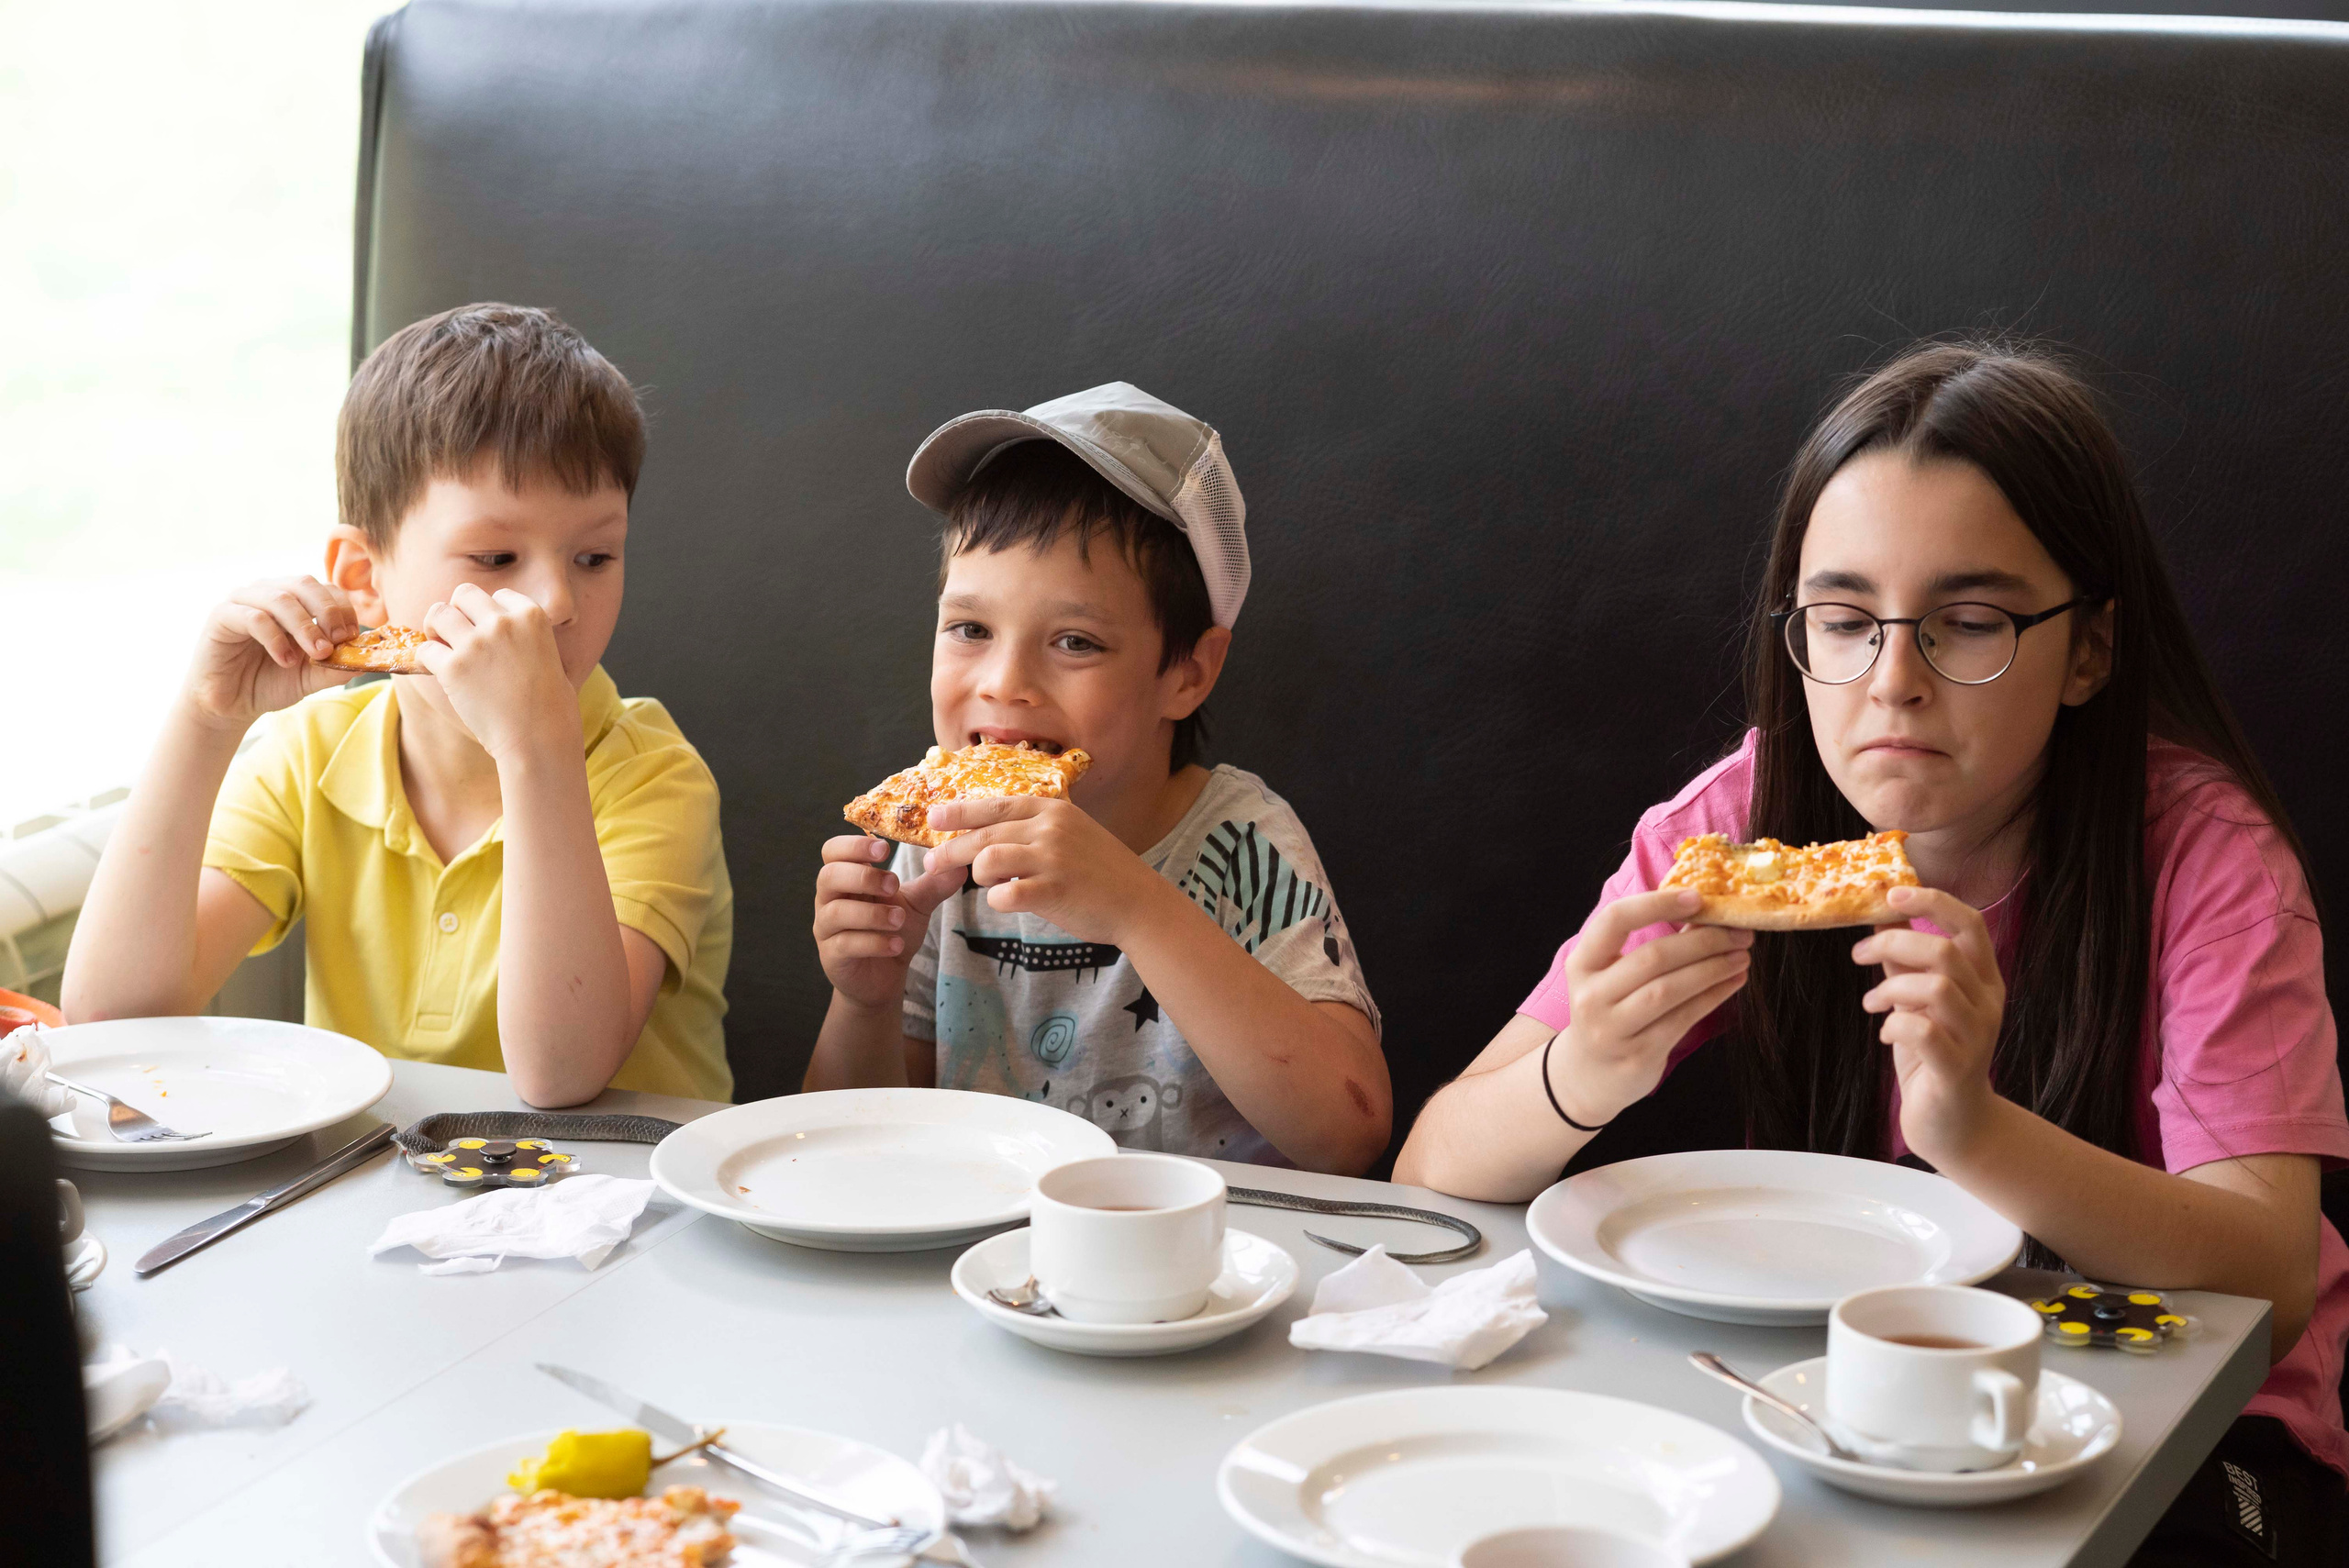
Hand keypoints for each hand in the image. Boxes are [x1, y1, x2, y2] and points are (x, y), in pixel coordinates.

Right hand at [182, 576, 364, 729]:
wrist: (231, 704)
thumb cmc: (271, 682)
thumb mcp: (311, 677)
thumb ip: (336, 667)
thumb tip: (366, 660)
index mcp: (295, 600)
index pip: (326, 589)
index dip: (343, 609)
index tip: (352, 637)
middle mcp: (270, 593)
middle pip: (306, 584)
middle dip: (328, 612)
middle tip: (337, 642)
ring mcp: (244, 601)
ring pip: (281, 598)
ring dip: (305, 626)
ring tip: (315, 654)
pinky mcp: (221, 615)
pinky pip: (254, 617)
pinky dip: (276, 638)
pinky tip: (284, 660)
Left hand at [416, 585, 575, 761]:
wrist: (539, 736)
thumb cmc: (548, 704)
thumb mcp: (548, 654)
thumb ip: (523, 635)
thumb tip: (492, 630)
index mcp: (531, 615)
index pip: (498, 595)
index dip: (489, 613)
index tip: (489, 633)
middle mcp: (502, 622)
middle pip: (464, 594)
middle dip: (458, 611)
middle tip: (455, 633)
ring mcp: (476, 644)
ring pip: (438, 613)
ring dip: (435, 628)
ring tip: (441, 647)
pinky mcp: (453, 668)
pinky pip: (425, 650)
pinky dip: (427, 660)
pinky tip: (438, 671)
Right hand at [814, 835, 966, 1009]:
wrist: (885, 975)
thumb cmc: (893, 929)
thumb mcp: (916, 904)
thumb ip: (934, 884)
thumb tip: (960, 865)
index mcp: (847, 877)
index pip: (834, 851)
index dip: (854, 845)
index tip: (885, 849)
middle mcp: (830, 899)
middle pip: (829, 876)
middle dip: (863, 877)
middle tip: (895, 885)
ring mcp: (827, 928)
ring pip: (837, 912)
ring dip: (872, 914)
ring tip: (900, 920)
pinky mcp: (832, 956)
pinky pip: (845, 944)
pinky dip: (874, 943)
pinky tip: (897, 945)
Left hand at [917, 795, 1163, 944]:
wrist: (1139, 902)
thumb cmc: (1103, 871)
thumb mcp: (1074, 833)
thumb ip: (1038, 828)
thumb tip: (992, 833)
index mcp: (1053, 810)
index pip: (995, 805)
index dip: (960, 811)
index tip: (934, 817)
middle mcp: (1049, 829)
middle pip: (984, 834)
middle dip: (951, 849)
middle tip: (931, 862)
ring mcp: (1051, 859)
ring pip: (988, 860)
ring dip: (979, 875)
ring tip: (987, 884)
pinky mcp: (1053, 891)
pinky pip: (1005, 895)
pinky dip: (998, 901)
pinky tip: (1007, 902)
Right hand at [1548, 889, 1753, 1126]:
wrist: (1591, 1073)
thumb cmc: (1611, 1011)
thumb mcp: (1613, 976)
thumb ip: (1651, 945)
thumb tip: (1705, 913)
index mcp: (1583, 963)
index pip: (1615, 919)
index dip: (1657, 904)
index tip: (1698, 898)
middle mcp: (1590, 995)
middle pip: (1652, 957)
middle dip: (1703, 941)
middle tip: (1740, 933)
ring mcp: (1611, 1028)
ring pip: (1669, 989)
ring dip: (1713, 969)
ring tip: (1742, 956)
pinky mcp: (1637, 1055)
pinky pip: (1682, 1018)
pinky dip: (1713, 996)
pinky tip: (1733, 982)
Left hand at [1853, 885, 2006, 1164]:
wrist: (1953, 1123)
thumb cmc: (1933, 1055)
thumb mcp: (1918, 1001)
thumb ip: (1906, 964)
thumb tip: (1880, 918)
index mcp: (1983, 980)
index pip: (1970, 924)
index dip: (1932, 902)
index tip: (1891, 895)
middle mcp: (1987, 1003)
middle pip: (1944, 951)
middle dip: (1893, 945)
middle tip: (1859, 955)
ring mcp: (1977, 1036)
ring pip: (1934, 988)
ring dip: (1890, 989)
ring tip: (1872, 1004)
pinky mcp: (1957, 1068)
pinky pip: (1922, 1030)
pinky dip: (1894, 1025)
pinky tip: (1887, 1033)